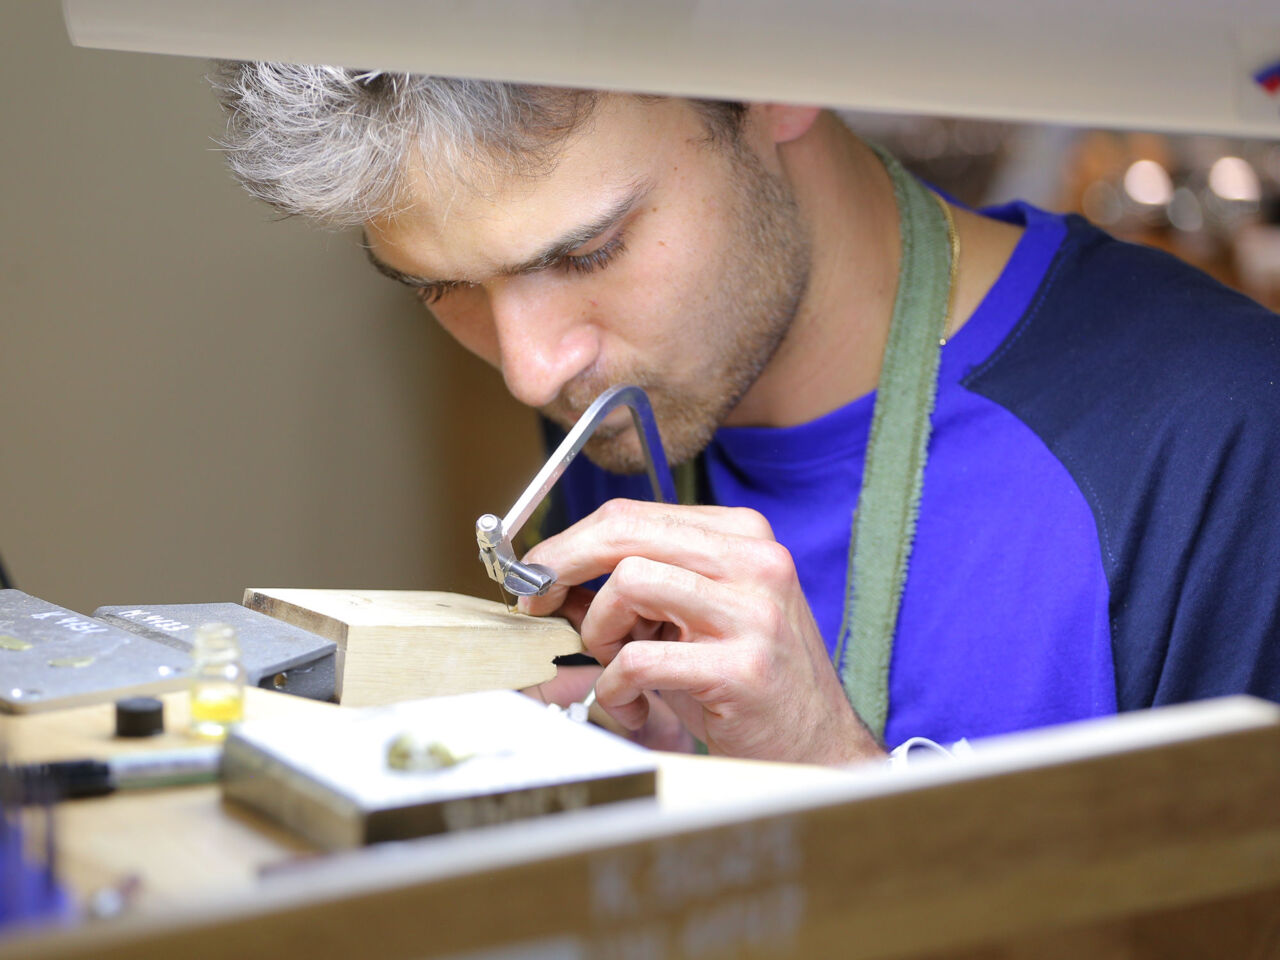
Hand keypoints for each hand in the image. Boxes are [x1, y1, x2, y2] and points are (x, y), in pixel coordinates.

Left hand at [519, 499, 883, 764]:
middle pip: (624, 532)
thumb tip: (553, 581)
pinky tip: (635, 705)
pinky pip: (639, 659)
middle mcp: (754, 562)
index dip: (570, 541)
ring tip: (617, 666)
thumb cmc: (746, 684)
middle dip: (561, 565)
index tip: (538, 572)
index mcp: (742, 537)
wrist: (815, 747)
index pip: (633, 514)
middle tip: (536, 602)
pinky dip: (616, 687)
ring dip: (601, 633)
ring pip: (628, 584)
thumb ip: (635, 592)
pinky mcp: (742, 667)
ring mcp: (752, 612)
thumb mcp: (691, 620)